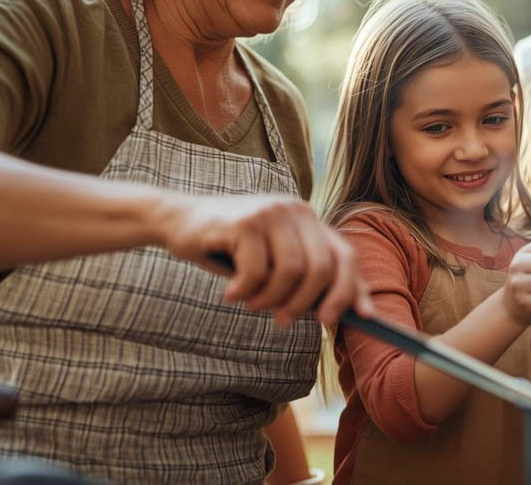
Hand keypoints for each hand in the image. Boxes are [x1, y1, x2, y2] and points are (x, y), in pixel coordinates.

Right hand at [157, 193, 374, 325]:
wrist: (179, 221)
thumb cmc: (230, 249)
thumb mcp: (272, 262)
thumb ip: (304, 278)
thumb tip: (339, 314)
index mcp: (308, 219)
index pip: (345, 255)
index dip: (351, 290)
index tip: (351, 320)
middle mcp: (295, 210)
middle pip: (321, 269)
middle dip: (303, 304)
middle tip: (282, 321)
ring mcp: (271, 212)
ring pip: (291, 272)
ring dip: (269, 300)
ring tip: (250, 303)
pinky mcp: (244, 222)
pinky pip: (257, 272)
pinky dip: (244, 292)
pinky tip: (230, 292)